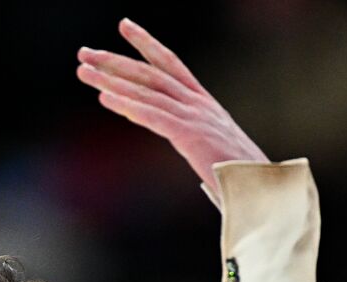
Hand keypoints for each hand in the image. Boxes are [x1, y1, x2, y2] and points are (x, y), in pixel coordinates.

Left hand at [75, 18, 267, 198]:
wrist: (264, 191)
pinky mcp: (191, 135)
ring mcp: (196, 117)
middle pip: (151, 73)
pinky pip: (152, 116)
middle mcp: (199, 104)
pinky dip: (127, 105)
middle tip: (84, 52)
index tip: (124, 26)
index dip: (146, 44)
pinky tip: (103, 98)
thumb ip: (193, 138)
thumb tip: (181, 139)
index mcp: (204, 104)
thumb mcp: (212, 149)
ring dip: (111, 80)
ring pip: (147, 91)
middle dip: (115, 60)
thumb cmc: (239, 176)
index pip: (171, 65)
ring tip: (83, 71)